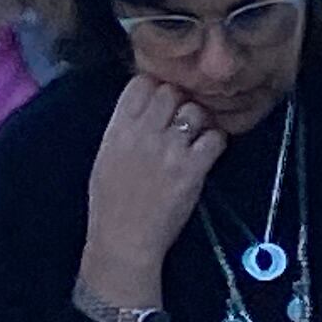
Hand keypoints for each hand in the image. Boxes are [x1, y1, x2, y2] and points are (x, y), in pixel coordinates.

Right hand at [78, 74, 223, 309]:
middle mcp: (145, 131)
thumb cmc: (108, 201)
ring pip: (196, 110)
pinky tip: (209, 151)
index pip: (141, 82)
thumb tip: (143, 107)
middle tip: (183, 116)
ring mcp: (171, 149)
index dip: (155, 85)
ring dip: (200, 118)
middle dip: (180, 99)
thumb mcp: (105, 154)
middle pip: (171, 91)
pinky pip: (215, 138)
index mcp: (119, 127)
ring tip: (198, 133)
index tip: (161, 98)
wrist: (124, 238)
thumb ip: (123, 127)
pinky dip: (216, 141)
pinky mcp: (193, 169)